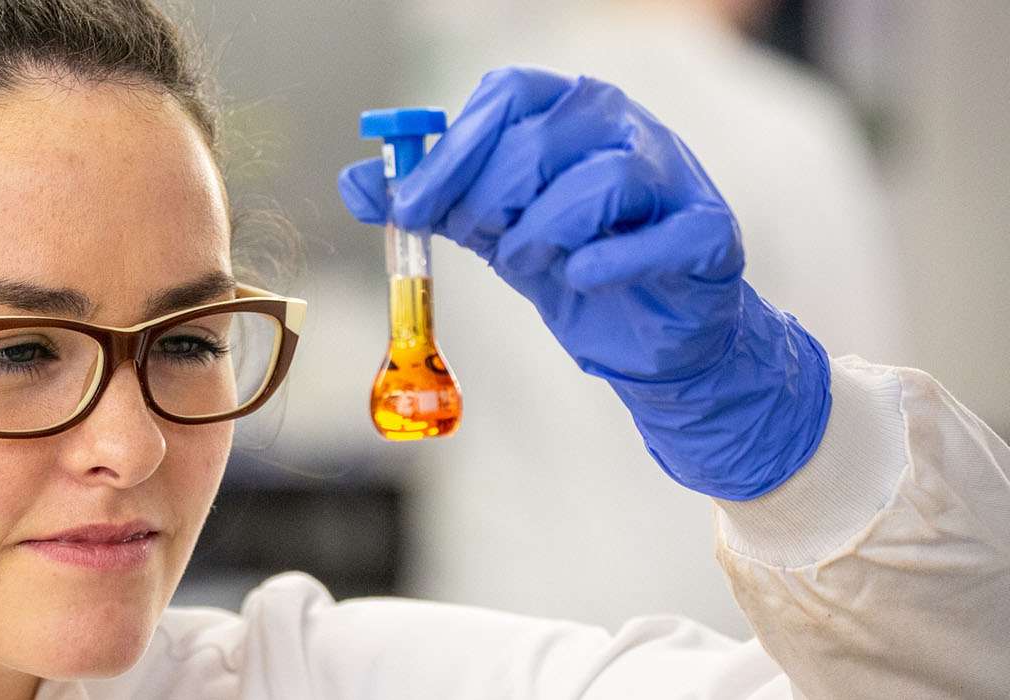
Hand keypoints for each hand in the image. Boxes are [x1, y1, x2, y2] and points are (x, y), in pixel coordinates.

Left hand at [337, 66, 831, 499]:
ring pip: (594, 183)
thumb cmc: (567, 261)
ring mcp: (673, 172)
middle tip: (482, 242)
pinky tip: (581, 279)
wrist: (648, 332)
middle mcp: (623, 124)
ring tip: (533, 264)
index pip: (505, 94)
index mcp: (566, 108)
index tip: (410, 207)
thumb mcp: (486, 228)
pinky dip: (603, 263)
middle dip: (490, 204)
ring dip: (541, 237)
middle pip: (539, 142)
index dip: (451, 150)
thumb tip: (353, 181)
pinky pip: (652, 236)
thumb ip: (426, 203)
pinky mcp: (708, 230)